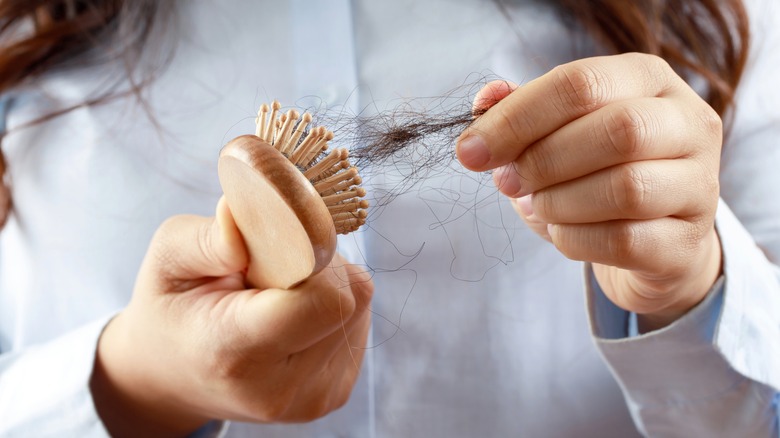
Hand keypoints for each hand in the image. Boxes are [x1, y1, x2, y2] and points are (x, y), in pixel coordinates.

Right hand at [90, 197, 372, 436]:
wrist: (173, 377)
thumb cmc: (172, 308)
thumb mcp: (168, 258)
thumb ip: (212, 237)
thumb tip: (272, 216)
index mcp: (233, 353)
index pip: (322, 300)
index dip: (312, 256)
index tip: (279, 243)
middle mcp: (279, 388)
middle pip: (348, 298)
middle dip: (319, 266)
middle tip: (269, 269)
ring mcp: (312, 399)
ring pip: (359, 306)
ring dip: (326, 285)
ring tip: (275, 297)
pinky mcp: (334, 395)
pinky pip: (358, 324)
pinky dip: (331, 308)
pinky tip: (292, 316)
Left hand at [457, 53, 721, 330]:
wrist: (649, 238)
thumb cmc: (594, 172)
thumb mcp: (556, 132)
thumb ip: (519, 111)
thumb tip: (485, 101)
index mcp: (649, 79)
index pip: (581, 83)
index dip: (516, 118)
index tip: (470, 151)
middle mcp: (687, 124)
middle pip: (617, 131)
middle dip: (543, 161)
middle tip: (507, 182)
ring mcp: (699, 185)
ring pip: (626, 188)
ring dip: (558, 202)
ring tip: (537, 205)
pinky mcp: (688, 242)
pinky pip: (625, 241)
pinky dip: (575, 239)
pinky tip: (561, 232)